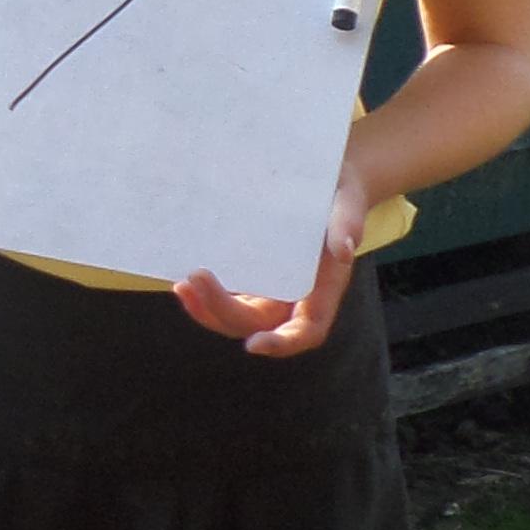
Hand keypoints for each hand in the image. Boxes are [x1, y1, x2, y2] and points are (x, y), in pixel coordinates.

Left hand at [175, 161, 367, 356]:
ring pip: (236, 317)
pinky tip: (182, 280)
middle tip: (194, 280)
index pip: (307, 331)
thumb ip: (347, 222)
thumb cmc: (340, 193)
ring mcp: (270, 290)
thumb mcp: (346, 200)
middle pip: (257, 324)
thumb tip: (343, 249)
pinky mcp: (252, 277)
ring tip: (183, 286)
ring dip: (206, 310)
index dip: (283, 343)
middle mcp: (295, 298)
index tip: (253, 344)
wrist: (326, 185)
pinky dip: (204, 296)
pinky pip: (227, 296)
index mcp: (324, 290)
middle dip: (224, 312)